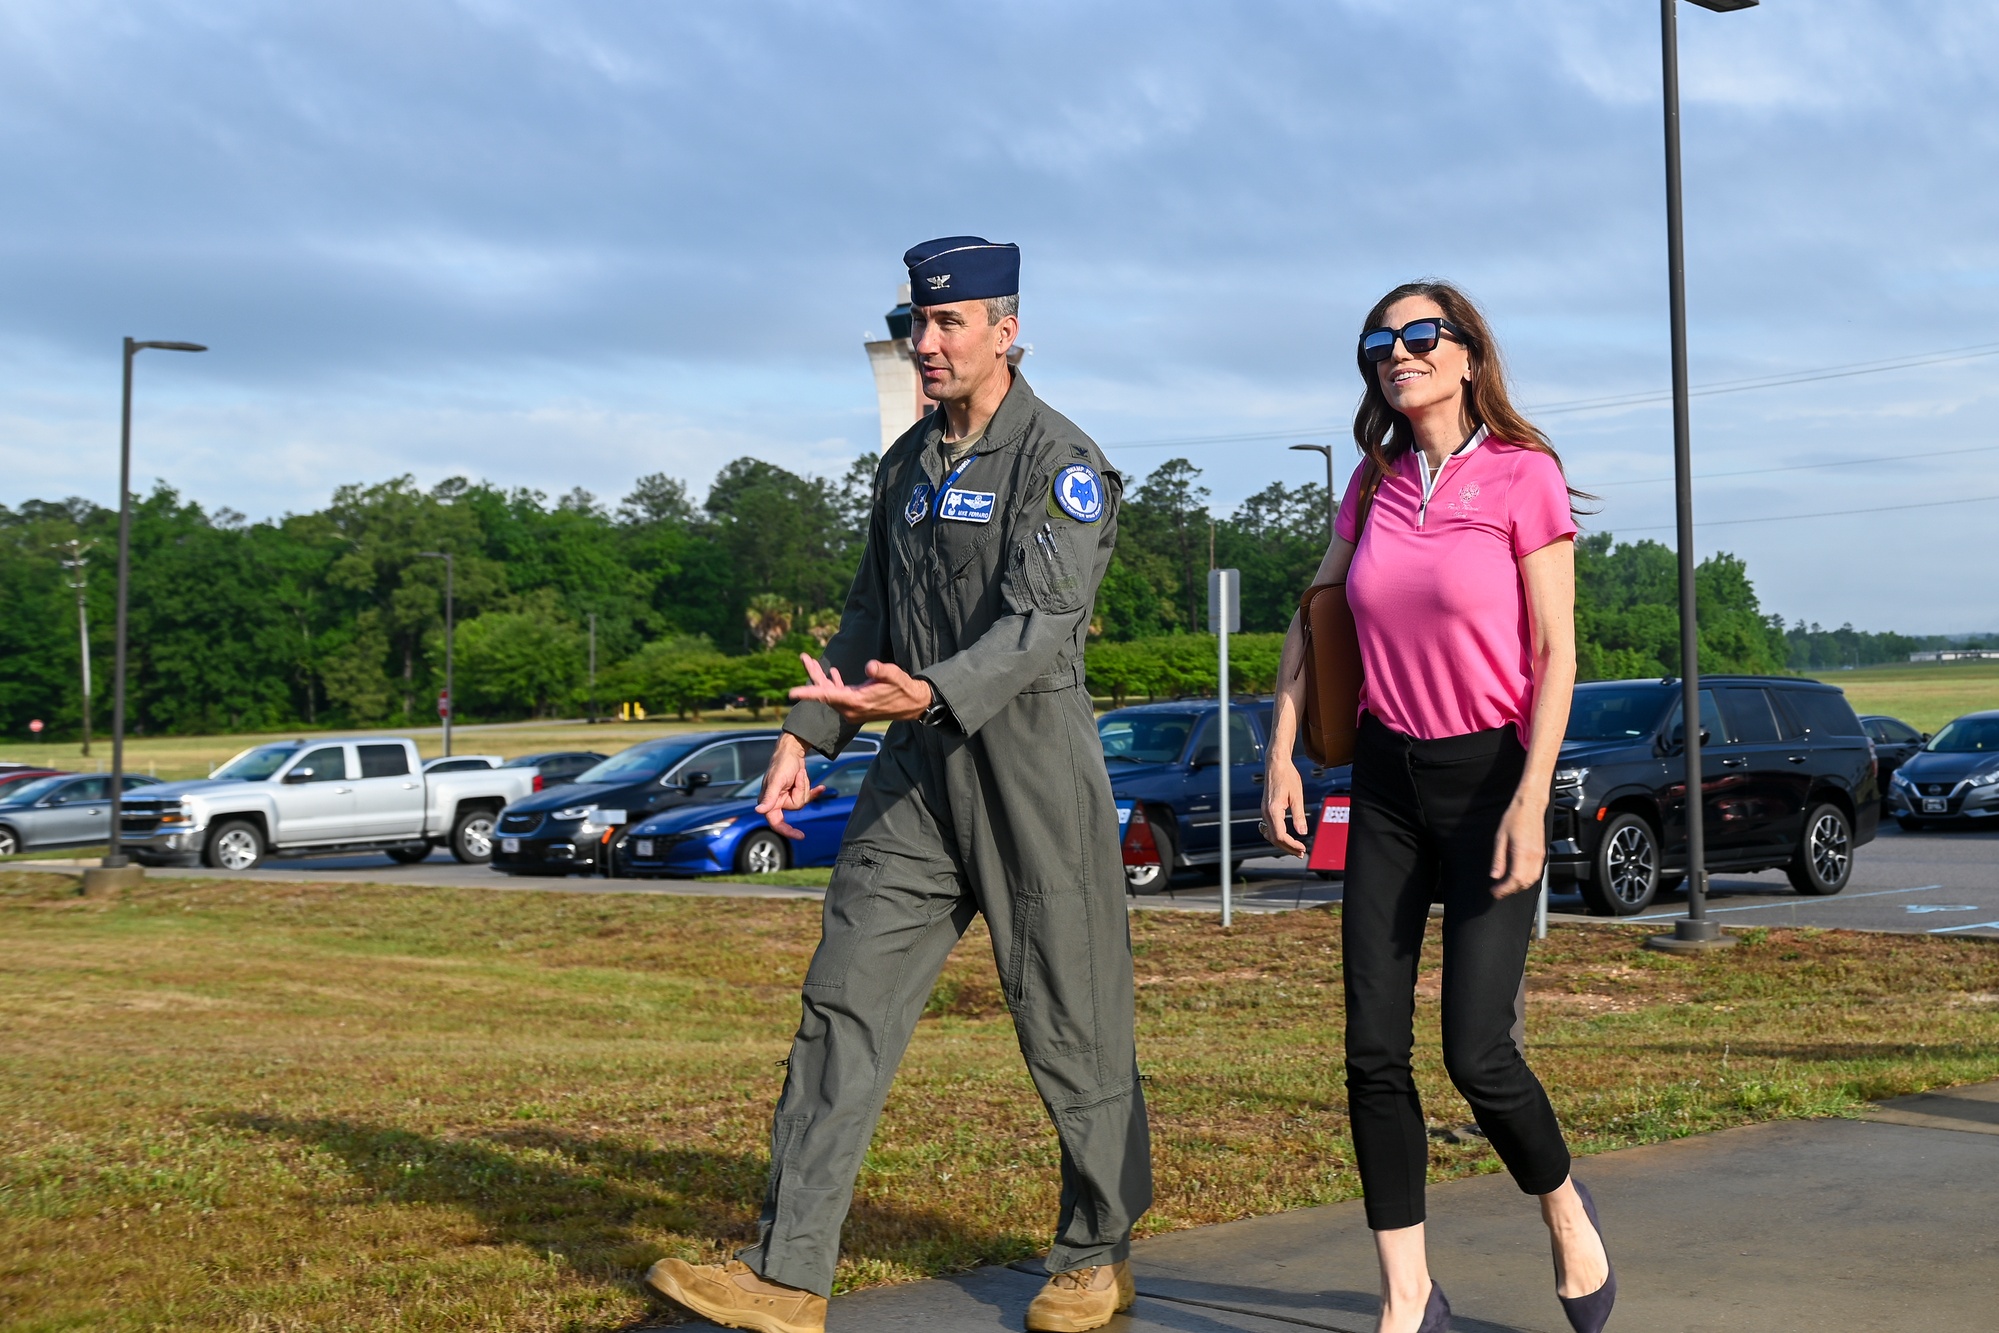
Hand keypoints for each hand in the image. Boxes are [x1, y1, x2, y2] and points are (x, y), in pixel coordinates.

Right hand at [755, 733, 823, 840]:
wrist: (792, 750)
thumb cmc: (782, 764)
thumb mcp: (777, 781)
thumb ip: (769, 798)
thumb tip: (759, 811)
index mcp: (769, 802)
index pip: (777, 823)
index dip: (787, 831)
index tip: (801, 836)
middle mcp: (778, 801)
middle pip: (796, 807)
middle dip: (800, 791)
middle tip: (797, 777)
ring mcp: (788, 796)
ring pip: (803, 800)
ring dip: (804, 785)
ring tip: (799, 773)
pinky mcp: (796, 791)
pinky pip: (808, 796)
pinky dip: (814, 791)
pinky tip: (821, 788)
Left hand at [787, 654, 933, 723]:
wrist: (913, 704)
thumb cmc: (904, 689)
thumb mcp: (895, 676)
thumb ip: (882, 671)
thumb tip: (870, 666)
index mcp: (856, 702)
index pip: (827, 696)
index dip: (809, 693)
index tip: (792, 693)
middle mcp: (850, 708)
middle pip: (825, 692)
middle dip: (813, 675)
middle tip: (804, 658)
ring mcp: (852, 708)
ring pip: (830, 692)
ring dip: (821, 677)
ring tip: (810, 661)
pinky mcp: (856, 705)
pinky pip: (839, 694)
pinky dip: (833, 684)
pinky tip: (831, 672)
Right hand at [1261, 759, 1310, 856]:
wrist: (1276, 764)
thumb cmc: (1287, 776)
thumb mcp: (1297, 796)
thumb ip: (1299, 815)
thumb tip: (1303, 832)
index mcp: (1273, 810)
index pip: (1280, 836)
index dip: (1291, 845)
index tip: (1302, 848)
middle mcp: (1266, 812)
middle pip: (1274, 839)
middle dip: (1287, 848)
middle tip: (1301, 852)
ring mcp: (1264, 812)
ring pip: (1270, 835)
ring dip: (1282, 844)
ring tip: (1295, 848)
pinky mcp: (1266, 810)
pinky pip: (1270, 828)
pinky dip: (1278, 836)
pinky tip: (1287, 838)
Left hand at [1489, 797, 1546, 897]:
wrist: (1530, 805)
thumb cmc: (1515, 817)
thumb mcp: (1500, 838)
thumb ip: (1498, 859)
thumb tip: (1495, 876)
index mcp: (1523, 853)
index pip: (1515, 879)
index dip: (1504, 889)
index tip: (1495, 892)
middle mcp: (1534, 857)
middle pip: (1525, 883)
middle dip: (1511, 890)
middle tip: (1498, 891)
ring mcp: (1540, 855)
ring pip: (1533, 880)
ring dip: (1520, 886)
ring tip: (1506, 886)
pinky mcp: (1542, 853)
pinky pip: (1537, 872)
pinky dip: (1527, 879)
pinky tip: (1518, 878)